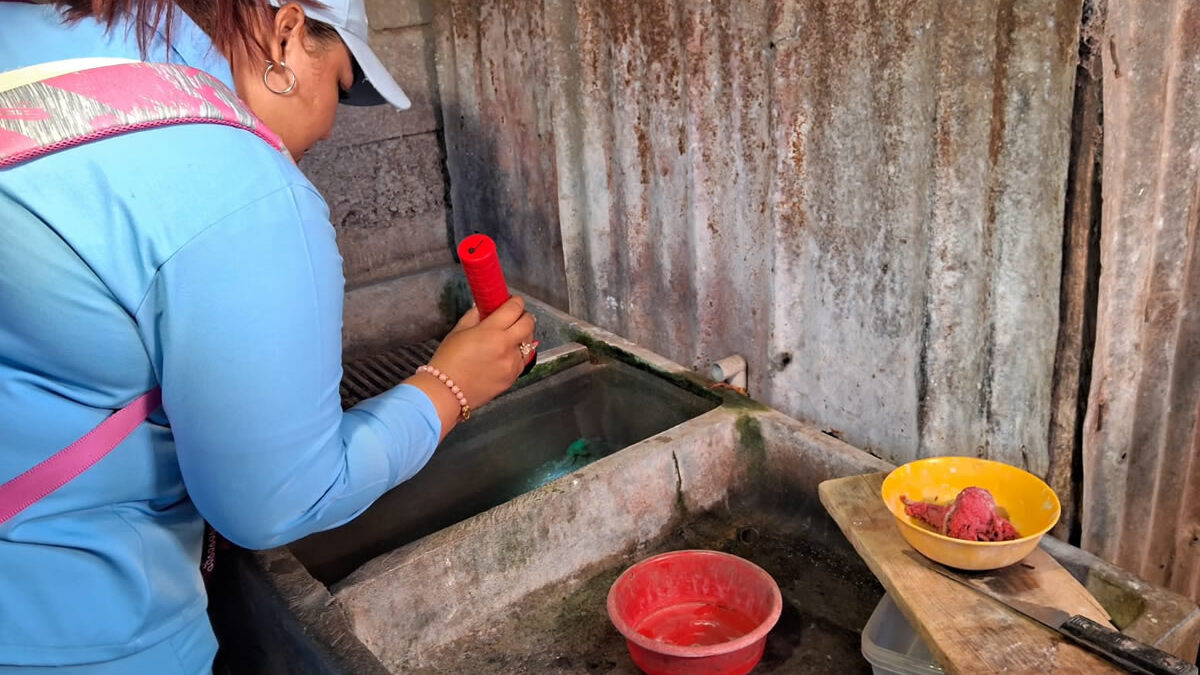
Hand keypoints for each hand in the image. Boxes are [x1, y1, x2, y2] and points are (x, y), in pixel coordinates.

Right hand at [428, 295, 535, 409]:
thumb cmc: (448, 360)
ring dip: (523, 335)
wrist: (446, 392)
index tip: (512, 301)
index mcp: (491, 331)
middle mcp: (506, 346)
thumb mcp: (458, 330)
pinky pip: (523, 360)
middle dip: (524, 316)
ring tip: (512, 336)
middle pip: (528, 323)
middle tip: (515, 317)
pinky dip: (519, 353)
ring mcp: (512, 363)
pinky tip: (507, 354)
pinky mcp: (513, 377)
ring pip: (530, 342)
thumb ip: (475, 315)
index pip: (514, 308)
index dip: (515, 301)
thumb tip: (485, 306)